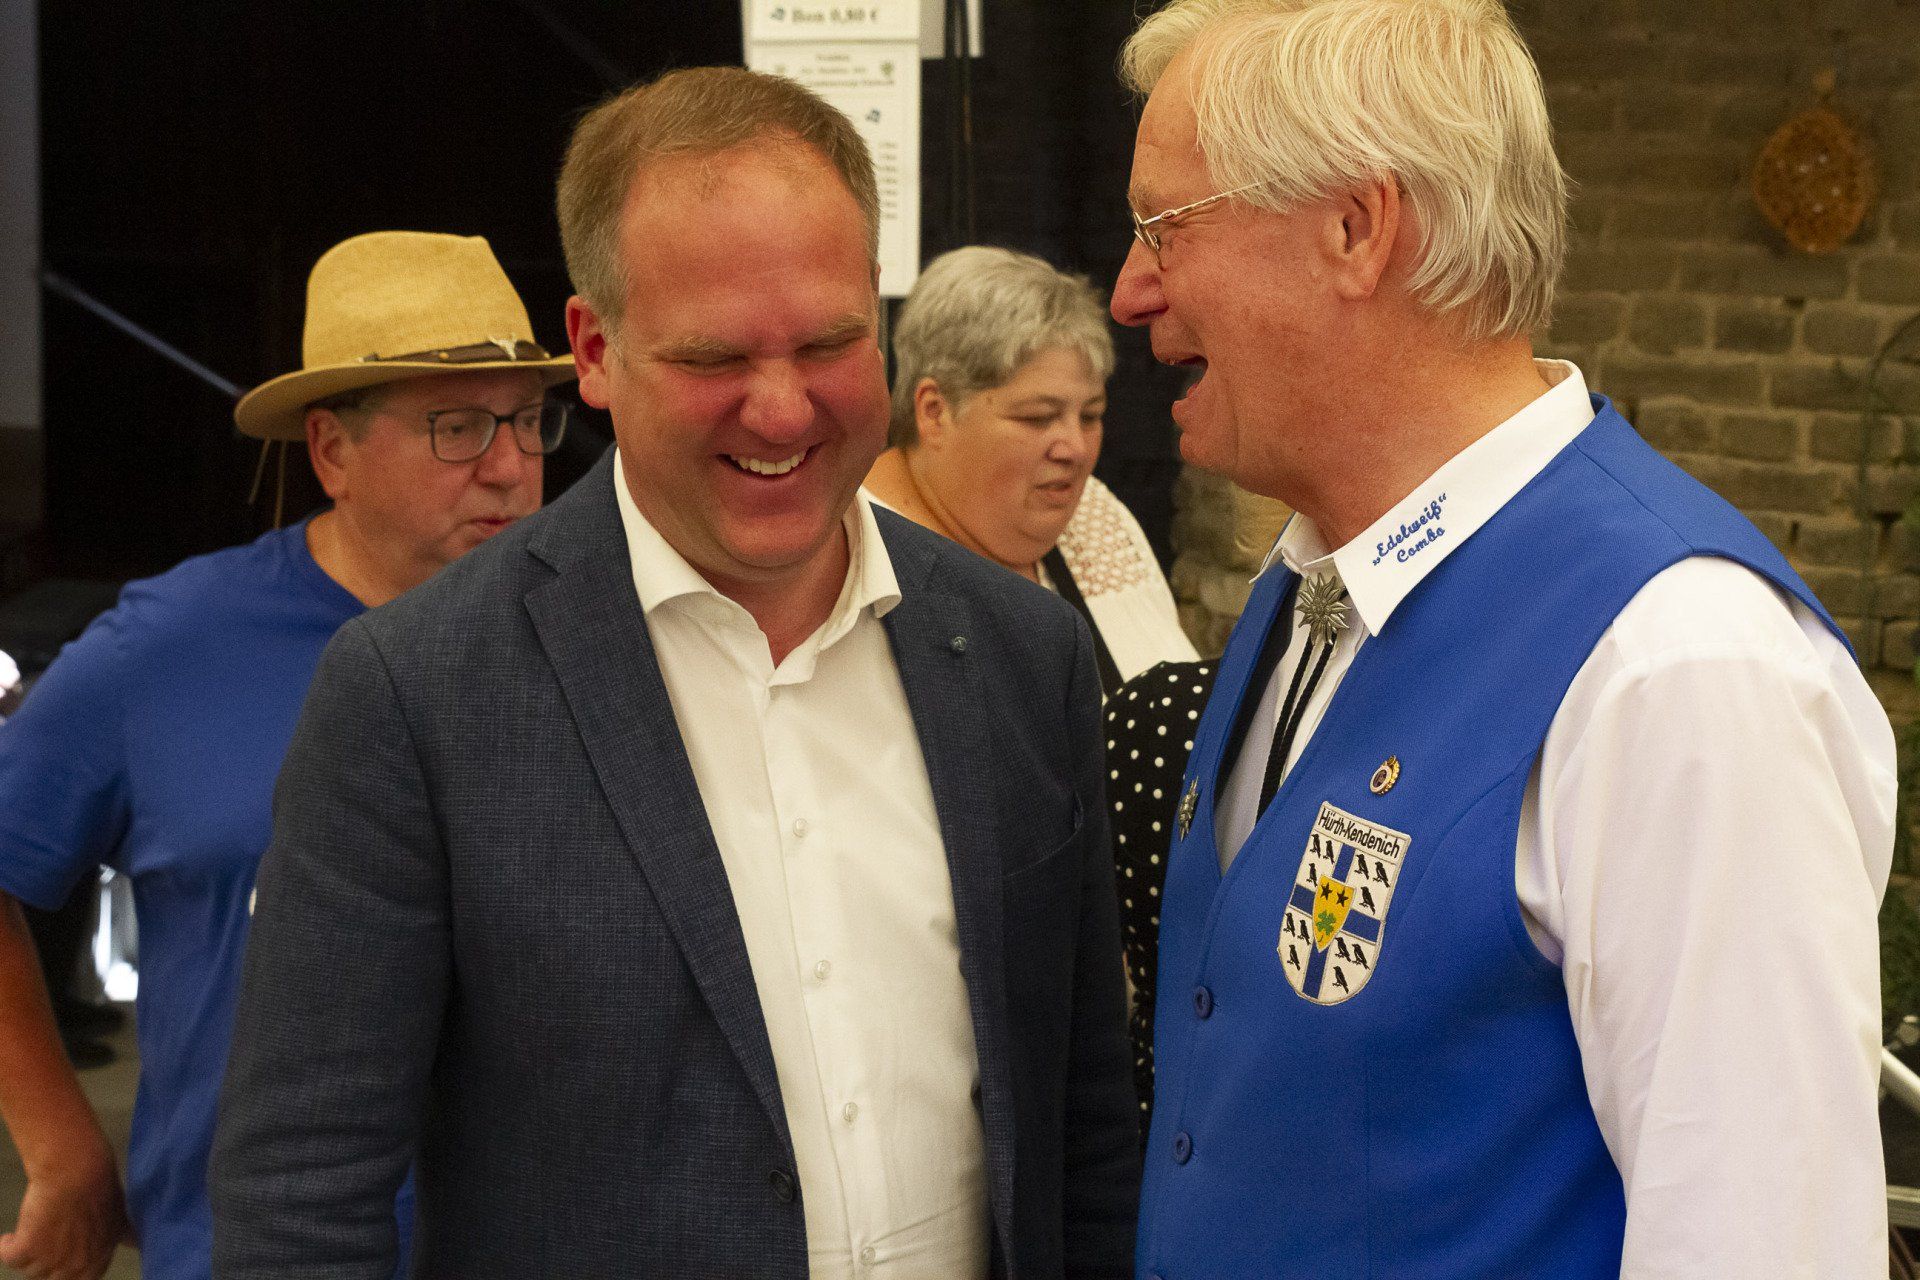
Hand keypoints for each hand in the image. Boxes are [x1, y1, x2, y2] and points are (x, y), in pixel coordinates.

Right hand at [0, 1141, 133, 1279]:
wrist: (76, 1171)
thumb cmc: (99, 1187)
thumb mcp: (119, 1215)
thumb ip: (122, 1235)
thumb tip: (136, 1243)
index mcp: (99, 1260)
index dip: (68, 1269)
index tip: (58, 1257)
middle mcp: (75, 1266)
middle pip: (51, 1278)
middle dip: (46, 1263)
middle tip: (44, 1241)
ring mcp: (50, 1261)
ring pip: (29, 1269)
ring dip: (26, 1253)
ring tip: (32, 1229)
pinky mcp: (26, 1249)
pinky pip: (8, 1258)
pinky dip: (5, 1247)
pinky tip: (10, 1236)